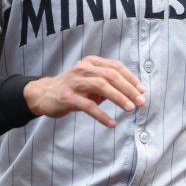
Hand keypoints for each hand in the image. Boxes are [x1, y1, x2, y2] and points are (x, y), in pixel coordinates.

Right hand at [23, 55, 145, 127]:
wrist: (43, 94)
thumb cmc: (71, 88)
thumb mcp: (89, 82)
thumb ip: (107, 85)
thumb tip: (130, 93)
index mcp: (91, 62)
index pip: (115, 67)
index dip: (130, 78)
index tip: (142, 90)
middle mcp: (83, 68)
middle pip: (110, 75)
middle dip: (128, 88)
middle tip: (140, 101)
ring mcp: (74, 82)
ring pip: (101, 86)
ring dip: (118, 98)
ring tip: (129, 109)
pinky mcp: (67, 97)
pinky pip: (88, 106)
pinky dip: (101, 115)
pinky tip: (111, 123)